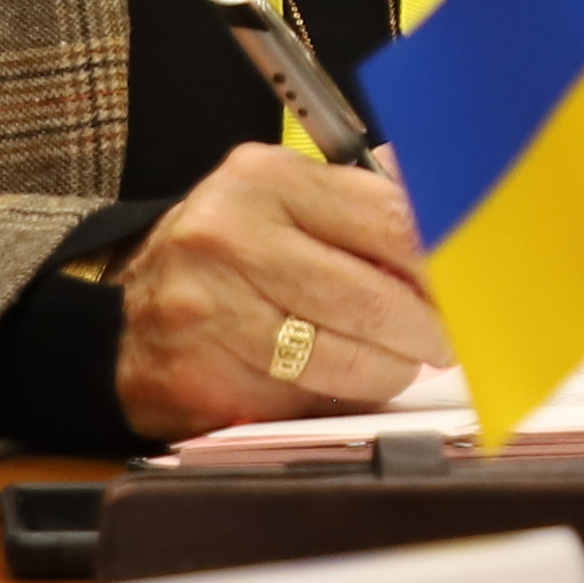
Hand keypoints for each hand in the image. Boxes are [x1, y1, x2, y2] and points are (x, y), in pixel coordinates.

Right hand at [111, 146, 447, 437]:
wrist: (114, 321)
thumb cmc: (219, 255)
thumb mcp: (279, 198)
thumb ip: (361, 200)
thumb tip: (448, 201)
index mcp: (264, 181)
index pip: (390, 222)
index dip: (443, 264)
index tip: (468, 285)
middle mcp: (231, 240)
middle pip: (374, 300)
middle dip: (428, 329)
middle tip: (444, 338)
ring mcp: (210, 314)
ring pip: (346, 360)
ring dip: (390, 370)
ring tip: (397, 361)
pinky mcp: (202, 380)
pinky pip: (305, 400)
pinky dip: (340, 398)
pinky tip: (341, 382)